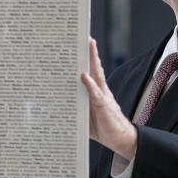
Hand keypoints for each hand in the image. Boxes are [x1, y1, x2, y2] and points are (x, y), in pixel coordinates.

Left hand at [80, 38, 137, 159]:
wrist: (120, 139)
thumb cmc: (102, 127)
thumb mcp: (84, 115)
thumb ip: (75, 105)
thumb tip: (57, 101)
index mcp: (95, 92)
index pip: (89, 72)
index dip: (85, 59)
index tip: (79, 46)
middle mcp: (100, 91)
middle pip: (95, 68)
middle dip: (90, 52)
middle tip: (85, 37)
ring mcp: (103, 97)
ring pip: (97, 75)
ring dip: (92, 60)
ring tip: (88, 46)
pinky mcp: (104, 106)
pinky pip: (96, 94)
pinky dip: (90, 85)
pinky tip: (84, 76)